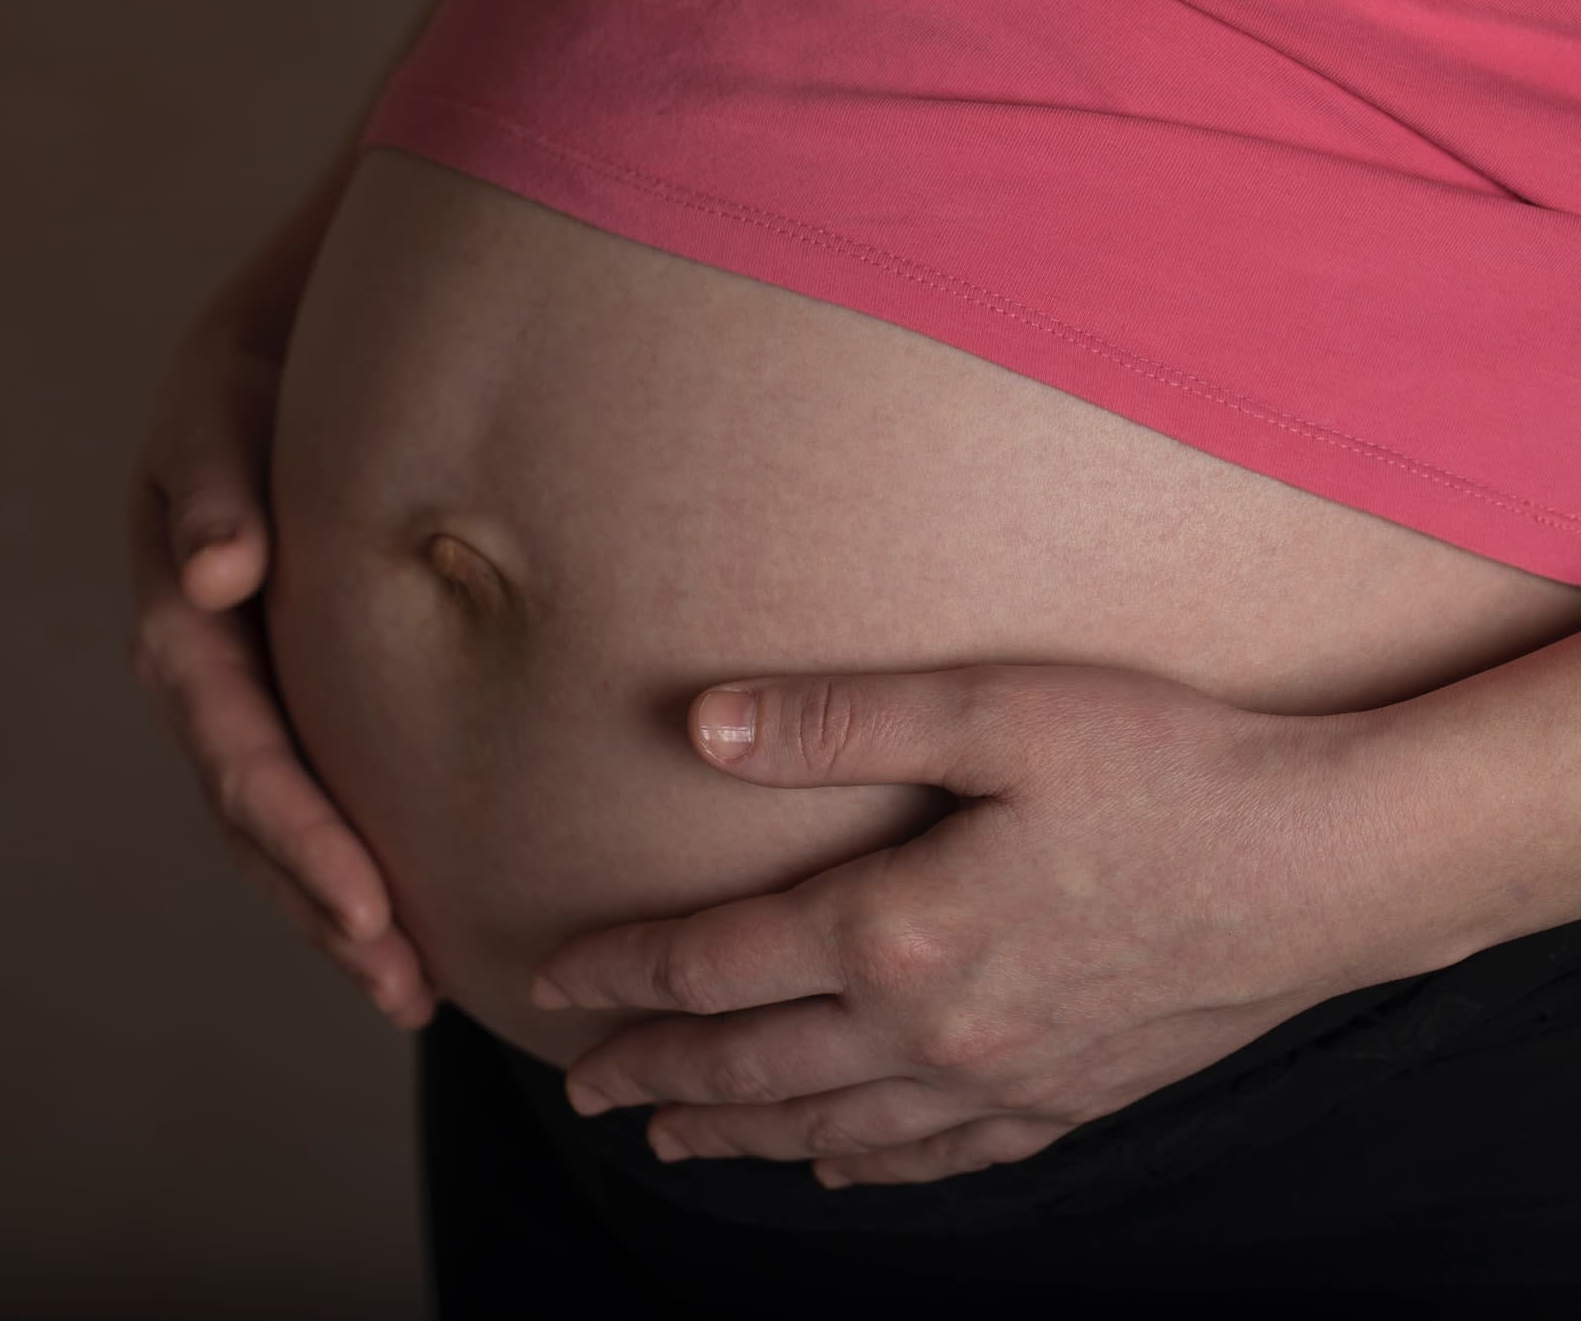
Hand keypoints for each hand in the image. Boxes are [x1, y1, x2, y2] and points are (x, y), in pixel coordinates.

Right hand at [128, 310, 436, 1029]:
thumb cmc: (262, 368)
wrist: (296, 346)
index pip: (236, 744)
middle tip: (404, 985)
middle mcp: (211, 669)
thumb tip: (216, 578)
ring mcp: (253, 688)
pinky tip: (419, 930)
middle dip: (323, 902)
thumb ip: (218, 482)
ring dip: (338, 912)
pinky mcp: (302, 692)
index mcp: (183, 612)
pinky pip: (326, 791)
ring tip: (413, 993)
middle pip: (257, 814)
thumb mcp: (225, 399)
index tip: (367, 903)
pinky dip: (361, 863)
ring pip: (284, 826)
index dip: (296, 829)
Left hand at [531, 663, 1436, 1185]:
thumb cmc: (1170, 770)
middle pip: (751, 1065)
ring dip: (736, 1134)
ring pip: (828, 1129)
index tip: (550, 978)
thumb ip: (839, 721)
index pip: (711, 966)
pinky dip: (864, 1170)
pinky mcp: (1067, 1103)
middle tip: (580, 1086)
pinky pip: (936, 1161)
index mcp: (894, 930)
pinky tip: (833, 1171)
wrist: (1332, 867)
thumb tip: (702, 724)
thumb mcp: (997, 712)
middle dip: (652, 1074)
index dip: (621, 973)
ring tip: (670, 1137)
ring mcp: (1000, 1083)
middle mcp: (930, 1029)